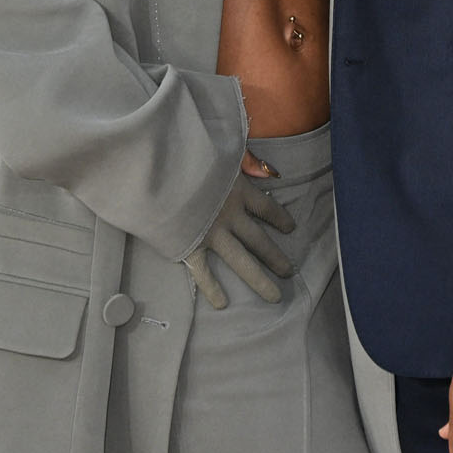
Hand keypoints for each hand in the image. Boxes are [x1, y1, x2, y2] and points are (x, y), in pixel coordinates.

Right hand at [184, 150, 294, 308]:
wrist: (161, 170)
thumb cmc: (188, 153)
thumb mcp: (221, 148)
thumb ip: (243, 157)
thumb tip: (261, 165)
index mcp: (238, 189)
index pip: (265, 206)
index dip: (279, 218)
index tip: (291, 228)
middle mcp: (230, 215)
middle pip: (259, 240)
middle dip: (276, 257)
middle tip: (290, 272)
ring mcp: (212, 233)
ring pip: (242, 261)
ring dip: (259, 279)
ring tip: (274, 296)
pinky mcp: (190, 246)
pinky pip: (204, 273)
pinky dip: (212, 288)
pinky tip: (222, 304)